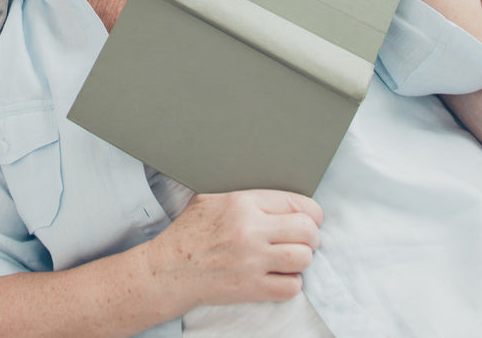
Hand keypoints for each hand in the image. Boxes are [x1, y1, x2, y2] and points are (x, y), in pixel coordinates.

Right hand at [146, 190, 321, 309]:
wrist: (170, 269)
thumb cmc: (189, 232)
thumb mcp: (211, 198)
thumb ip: (243, 193)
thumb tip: (273, 194)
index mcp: (242, 202)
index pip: (296, 202)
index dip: (311, 212)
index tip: (311, 219)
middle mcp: (250, 230)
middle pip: (307, 230)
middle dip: (312, 236)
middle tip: (305, 240)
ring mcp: (252, 261)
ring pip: (303, 258)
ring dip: (302, 260)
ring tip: (292, 258)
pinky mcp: (252, 288)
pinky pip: (291, 287)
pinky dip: (291, 283)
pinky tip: (280, 276)